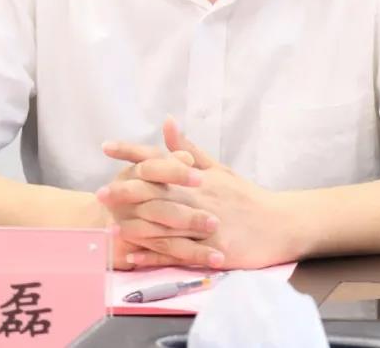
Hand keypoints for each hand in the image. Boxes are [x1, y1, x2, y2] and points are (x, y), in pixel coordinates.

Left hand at [100, 117, 296, 269]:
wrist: (280, 224)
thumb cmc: (247, 198)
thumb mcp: (219, 169)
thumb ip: (189, 149)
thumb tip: (167, 123)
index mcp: (198, 176)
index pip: (159, 159)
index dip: (132, 153)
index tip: (106, 147)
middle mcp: (199, 195)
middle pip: (157, 191)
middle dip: (126, 191)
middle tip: (99, 193)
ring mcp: (205, 222)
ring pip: (165, 223)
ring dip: (135, 226)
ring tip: (109, 227)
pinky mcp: (212, 247)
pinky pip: (178, 252)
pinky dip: (154, 255)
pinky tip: (133, 256)